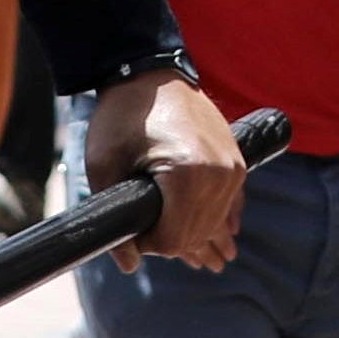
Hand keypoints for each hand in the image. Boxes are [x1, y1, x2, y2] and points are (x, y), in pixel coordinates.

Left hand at [81, 71, 248, 273]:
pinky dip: (222, 219)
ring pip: (216, 222)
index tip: (134, 236)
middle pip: (198, 234)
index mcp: (190, 173)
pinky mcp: (235, 159)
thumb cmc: (121, 115)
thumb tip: (131, 266)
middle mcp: (220, 172)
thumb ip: (113, 221)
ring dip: (202, 237)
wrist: (148, 71)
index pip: (176, 239)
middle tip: (152, 243)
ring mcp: (232, 166)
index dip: (151, 245)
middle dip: (174, 244)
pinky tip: (225, 237)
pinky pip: (232, 202)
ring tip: (206, 262)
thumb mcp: (102, 168)